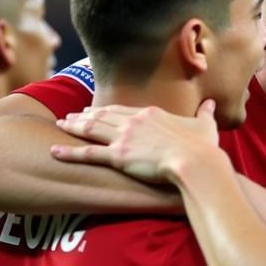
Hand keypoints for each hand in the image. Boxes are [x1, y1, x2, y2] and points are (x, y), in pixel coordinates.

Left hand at [51, 100, 220, 183]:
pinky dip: (69, 152)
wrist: (196, 162)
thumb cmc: (202, 148)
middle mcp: (133, 122)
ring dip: (74, 127)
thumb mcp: (205, 127)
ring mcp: (124, 138)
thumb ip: (206, 114)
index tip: (95, 109)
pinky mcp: (119, 157)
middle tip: (72, 115)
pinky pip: (88, 154)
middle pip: (103, 116)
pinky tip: (54, 151)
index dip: (106, 110)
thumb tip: (212, 104)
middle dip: (85, 115)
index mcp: (151, 114)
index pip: (122, 110)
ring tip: (61, 125)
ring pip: (92, 130)